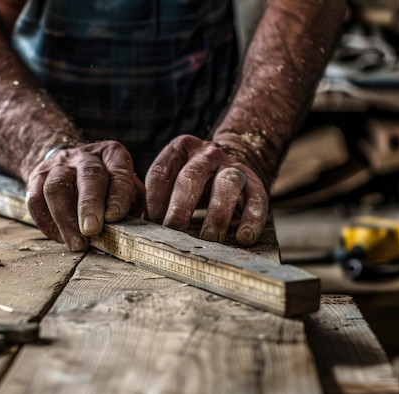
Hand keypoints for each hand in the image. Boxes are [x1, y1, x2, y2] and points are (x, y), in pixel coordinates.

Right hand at [27, 141, 144, 250]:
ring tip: (76, 243)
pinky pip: (35, 199)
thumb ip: (132, 206)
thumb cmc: (107, 186)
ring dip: (66, 219)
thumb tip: (133, 234)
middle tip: (92, 230)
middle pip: (87, 176)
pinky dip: (46, 222)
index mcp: (113, 155)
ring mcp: (59, 165)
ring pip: (56, 188)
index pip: (118, 172)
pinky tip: (59, 237)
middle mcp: (86, 157)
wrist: (71, 165)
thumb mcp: (127, 188)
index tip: (115, 217)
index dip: (117, 195)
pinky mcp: (37, 177)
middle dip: (89, 205)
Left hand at [145, 134, 270, 246]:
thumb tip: (142, 228)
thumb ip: (159, 193)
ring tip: (210, 239)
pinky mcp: (256, 182)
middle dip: (180, 207)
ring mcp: (233, 166)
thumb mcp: (175, 174)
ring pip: (226, 185)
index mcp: (180, 149)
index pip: (161, 172)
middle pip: (190, 177)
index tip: (152, 224)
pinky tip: (244, 237)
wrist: (236, 158)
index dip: (154, 200)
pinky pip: (256, 199)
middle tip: (173, 232)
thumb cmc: (195, 178)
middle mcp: (206, 154)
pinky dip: (251, 219)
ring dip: (217, 214)